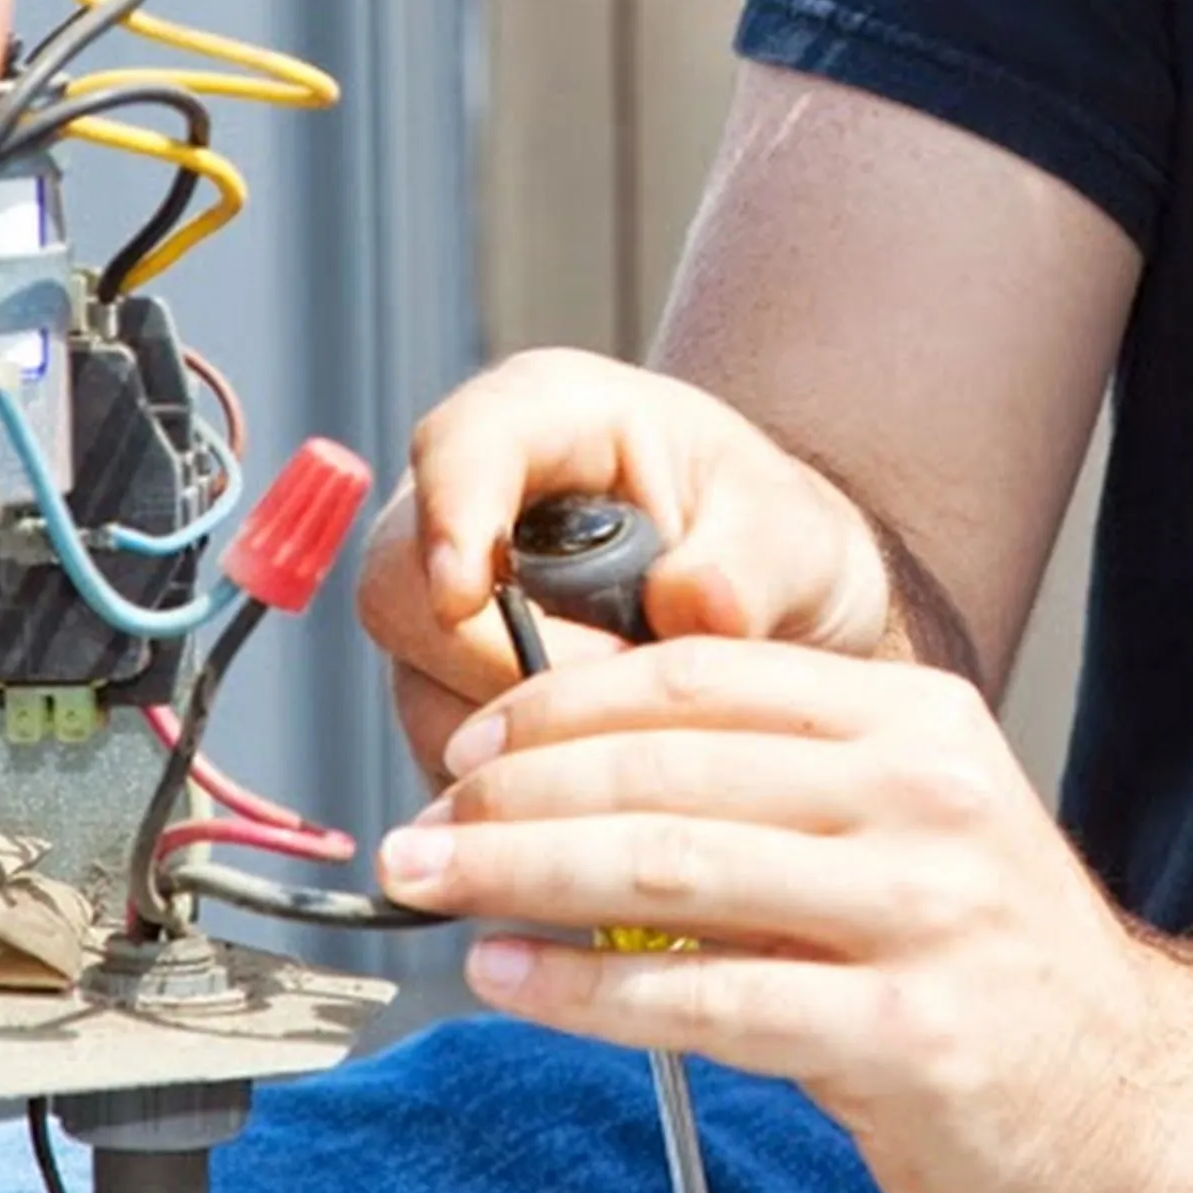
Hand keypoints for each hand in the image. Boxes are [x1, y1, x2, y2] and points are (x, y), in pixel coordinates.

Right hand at [355, 349, 890, 781]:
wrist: (776, 608)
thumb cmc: (774, 541)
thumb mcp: (791, 533)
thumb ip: (748, 564)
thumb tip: (691, 605)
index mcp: (545, 418)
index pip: (459, 448)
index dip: (449, 518)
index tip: (466, 596)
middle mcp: (470, 503)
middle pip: (402, 581)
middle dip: (496, 660)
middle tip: (614, 696)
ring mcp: (444, 599)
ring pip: (416, 680)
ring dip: (516, 730)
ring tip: (631, 729)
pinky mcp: (445, 685)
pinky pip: (444, 745)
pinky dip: (517, 775)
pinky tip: (598, 766)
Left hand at [375, 636, 1192, 1192]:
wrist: (1146, 1099)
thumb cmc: (990, 959)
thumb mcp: (905, 825)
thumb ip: (767, 791)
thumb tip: (569, 784)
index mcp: (910, 719)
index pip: (698, 678)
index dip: (561, 704)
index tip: (470, 744)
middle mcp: (921, 795)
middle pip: (665, 767)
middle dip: (514, 794)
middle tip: (421, 827)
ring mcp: (921, 911)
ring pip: (670, 868)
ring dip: (521, 874)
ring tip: (433, 886)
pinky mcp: (907, 1034)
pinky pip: (705, 1000)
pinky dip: (582, 988)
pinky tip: (508, 980)